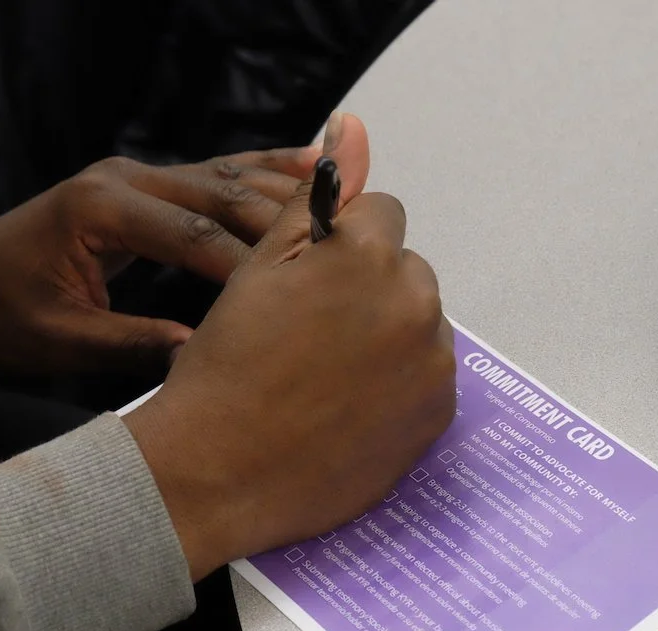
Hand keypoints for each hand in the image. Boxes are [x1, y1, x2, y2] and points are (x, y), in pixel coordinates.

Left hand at [0, 139, 364, 374]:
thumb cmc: (2, 313)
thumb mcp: (58, 339)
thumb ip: (129, 342)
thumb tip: (203, 353)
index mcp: (99, 211)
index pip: (192, 235)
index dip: (248, 264)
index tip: (299, 294)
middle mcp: (124, 179)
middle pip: (222, 195)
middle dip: (284, 225)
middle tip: (344, 252)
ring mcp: (139, 175)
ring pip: (228, 175)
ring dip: (288, 190)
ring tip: (352, 201)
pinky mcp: (148, 184)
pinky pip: (218, 173)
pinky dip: (266, 171)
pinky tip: (312, 168)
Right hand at [123, 115, 455, 577]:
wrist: (219, 474)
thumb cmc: (225, 369)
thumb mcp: (260, 268)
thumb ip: (317, 199)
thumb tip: (355, 128)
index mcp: (370, 255)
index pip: (381, 213)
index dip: (338, 244)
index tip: (306, 285)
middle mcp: (416, 303)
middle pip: (405, 270)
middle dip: (369, 289)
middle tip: (309, 337)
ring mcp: (432, 365)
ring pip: (418, 323)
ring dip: (387, 336)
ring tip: (324, 378)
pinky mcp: (438, 416)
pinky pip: (428, 377)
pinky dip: (398, 385)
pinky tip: (348, 408)